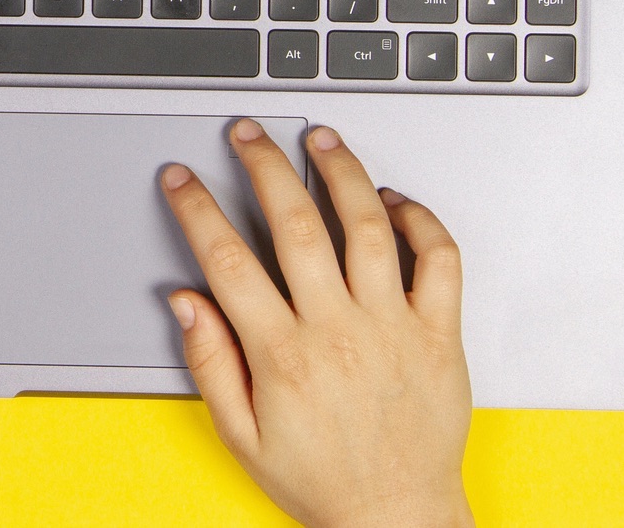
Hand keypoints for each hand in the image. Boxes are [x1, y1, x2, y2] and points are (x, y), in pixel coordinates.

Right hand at [160, 122, 472, 527]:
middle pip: (295, 224)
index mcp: (283, 356)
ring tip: (321, 138)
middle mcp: (339, 332)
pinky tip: (392, 199)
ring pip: (366, 225)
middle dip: (264, 165)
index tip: (183, 180)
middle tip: (247, 134)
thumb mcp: (241, 436)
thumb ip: (211, 363)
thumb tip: (186, 302)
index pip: (228, 261)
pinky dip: (419, 220)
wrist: (398, 518)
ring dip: (341, 171)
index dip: (198, 210)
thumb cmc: (322, 480)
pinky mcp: (440, 333)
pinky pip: (438, 259)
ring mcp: (394, 328)